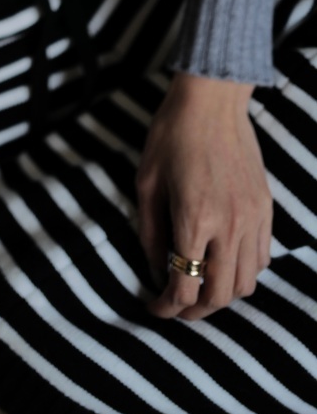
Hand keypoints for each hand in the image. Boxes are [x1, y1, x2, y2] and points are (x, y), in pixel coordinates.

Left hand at [135, 72, 272, 321]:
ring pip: (246, 282)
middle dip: (195, 311)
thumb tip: (156, 270)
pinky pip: (261, 258)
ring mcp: (253, 219)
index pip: (185, 287)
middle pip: (219, 295)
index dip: (166, 307)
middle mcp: (229, 225)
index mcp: (194, 220)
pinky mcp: (266, 209)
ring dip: (221, 295)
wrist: (211, 101)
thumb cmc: (170, 136)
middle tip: (176, 307)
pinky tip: (223, 263)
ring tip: (200, 289)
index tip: (154, 308)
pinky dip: (243, 272)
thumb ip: (150, 233)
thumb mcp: (146, 184)